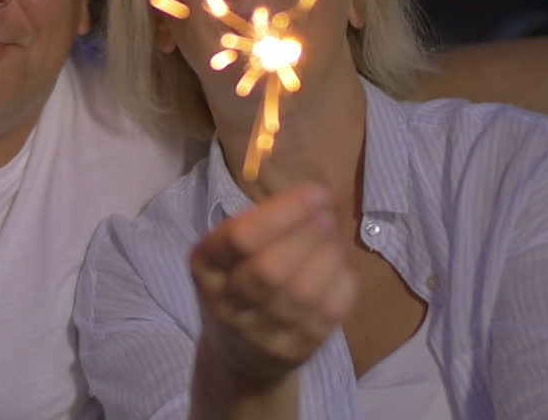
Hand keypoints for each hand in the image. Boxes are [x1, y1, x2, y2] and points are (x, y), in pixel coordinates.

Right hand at [190, 183, 355, 386]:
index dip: (285, 211)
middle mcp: (228, 306)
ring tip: (332, 238)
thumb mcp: (226, 253)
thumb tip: (312, 200)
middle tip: (326, 215)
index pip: (240, 238)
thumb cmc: (235, 284)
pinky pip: (330, 311)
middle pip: (271, 268)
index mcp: (206, 269)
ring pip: (304, 290)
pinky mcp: (296, 350)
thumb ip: (259, 225)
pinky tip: (337, 267)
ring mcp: (262, 334)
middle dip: (308, 233)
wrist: (238, 354)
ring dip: (329, 253)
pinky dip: (342, 279)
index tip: (316, 193)